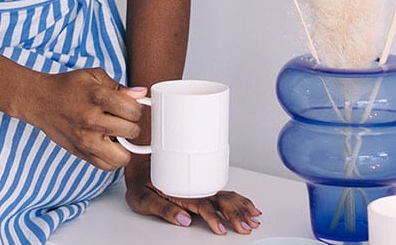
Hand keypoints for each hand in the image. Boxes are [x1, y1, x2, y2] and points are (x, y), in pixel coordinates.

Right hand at [21, 68, 144, 170]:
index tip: (130, 106)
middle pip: (131, 132)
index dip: (137, 108)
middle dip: (132, 125)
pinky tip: (108, 144)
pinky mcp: (81, 153)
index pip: (134, 111)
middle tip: (123, 119)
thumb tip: (141, 94)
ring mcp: (86, 140)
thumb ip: (120, 87)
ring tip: (117, 135)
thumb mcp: (94, 77)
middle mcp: (92, 121)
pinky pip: (107, 166)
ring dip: (125, 146)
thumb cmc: (68, 87)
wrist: (40, 100)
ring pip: (123, 156)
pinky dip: (112, 158)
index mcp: (98, 97)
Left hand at [124, 157, 261, 234]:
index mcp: (182, 190)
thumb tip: (183, 220)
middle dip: (236, 213)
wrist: (141, 166)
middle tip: (246, 226)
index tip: (221, 228)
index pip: (202, 205)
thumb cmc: (141, 183)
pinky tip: (248, 205)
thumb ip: (163, 209)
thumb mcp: (143, 199)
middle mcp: (194, 188)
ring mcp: (200, 188)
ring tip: (254, 217)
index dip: (213, 217)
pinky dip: (240, 200)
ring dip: (242, 206)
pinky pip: (225, 194)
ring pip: (226, 196)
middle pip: (220, 200)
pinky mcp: (202, 188)